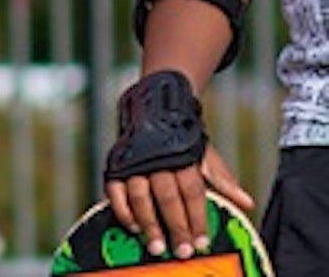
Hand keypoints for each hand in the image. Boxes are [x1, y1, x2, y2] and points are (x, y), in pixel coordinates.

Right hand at [105, 143, 252, 259]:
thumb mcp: (205, 155)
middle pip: (167, 198)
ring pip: (140, 196)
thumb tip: (247, 203)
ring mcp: (134, 163)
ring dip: (148, 224)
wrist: (153, 111)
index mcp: (182, 157)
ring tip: (156, 246)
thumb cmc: (181, 140)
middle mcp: (157, 160)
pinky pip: (115, 191)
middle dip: (175, 227)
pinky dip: (123, 210)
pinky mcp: (116, 166)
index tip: (202, 242)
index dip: (198, 219)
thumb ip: (223, 180)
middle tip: (181, 251)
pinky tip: (133, 226)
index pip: (192, 193)